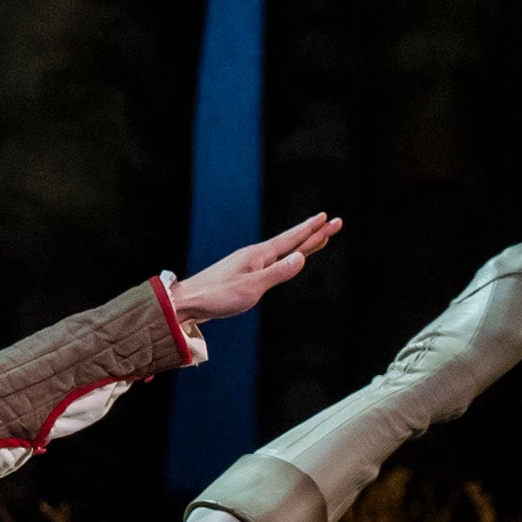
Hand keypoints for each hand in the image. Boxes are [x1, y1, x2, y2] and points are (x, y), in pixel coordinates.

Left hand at [173, 212, 340, 323]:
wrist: (186, 303)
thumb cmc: (216, 297)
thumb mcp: (251, 288)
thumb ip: (277, 273)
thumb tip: (301, 258)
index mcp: (258, 256)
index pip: (291, 240)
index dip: (312, 231)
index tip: (329, 219)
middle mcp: (254, 256)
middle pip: (290, 243)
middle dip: (314, 234)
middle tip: (335, 223)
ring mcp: (247, 264)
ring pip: (282, 252)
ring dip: (301, 245)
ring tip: (318, 238)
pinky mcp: (240, 274)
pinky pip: (271, 262)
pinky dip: (285, 257)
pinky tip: (285, 260)